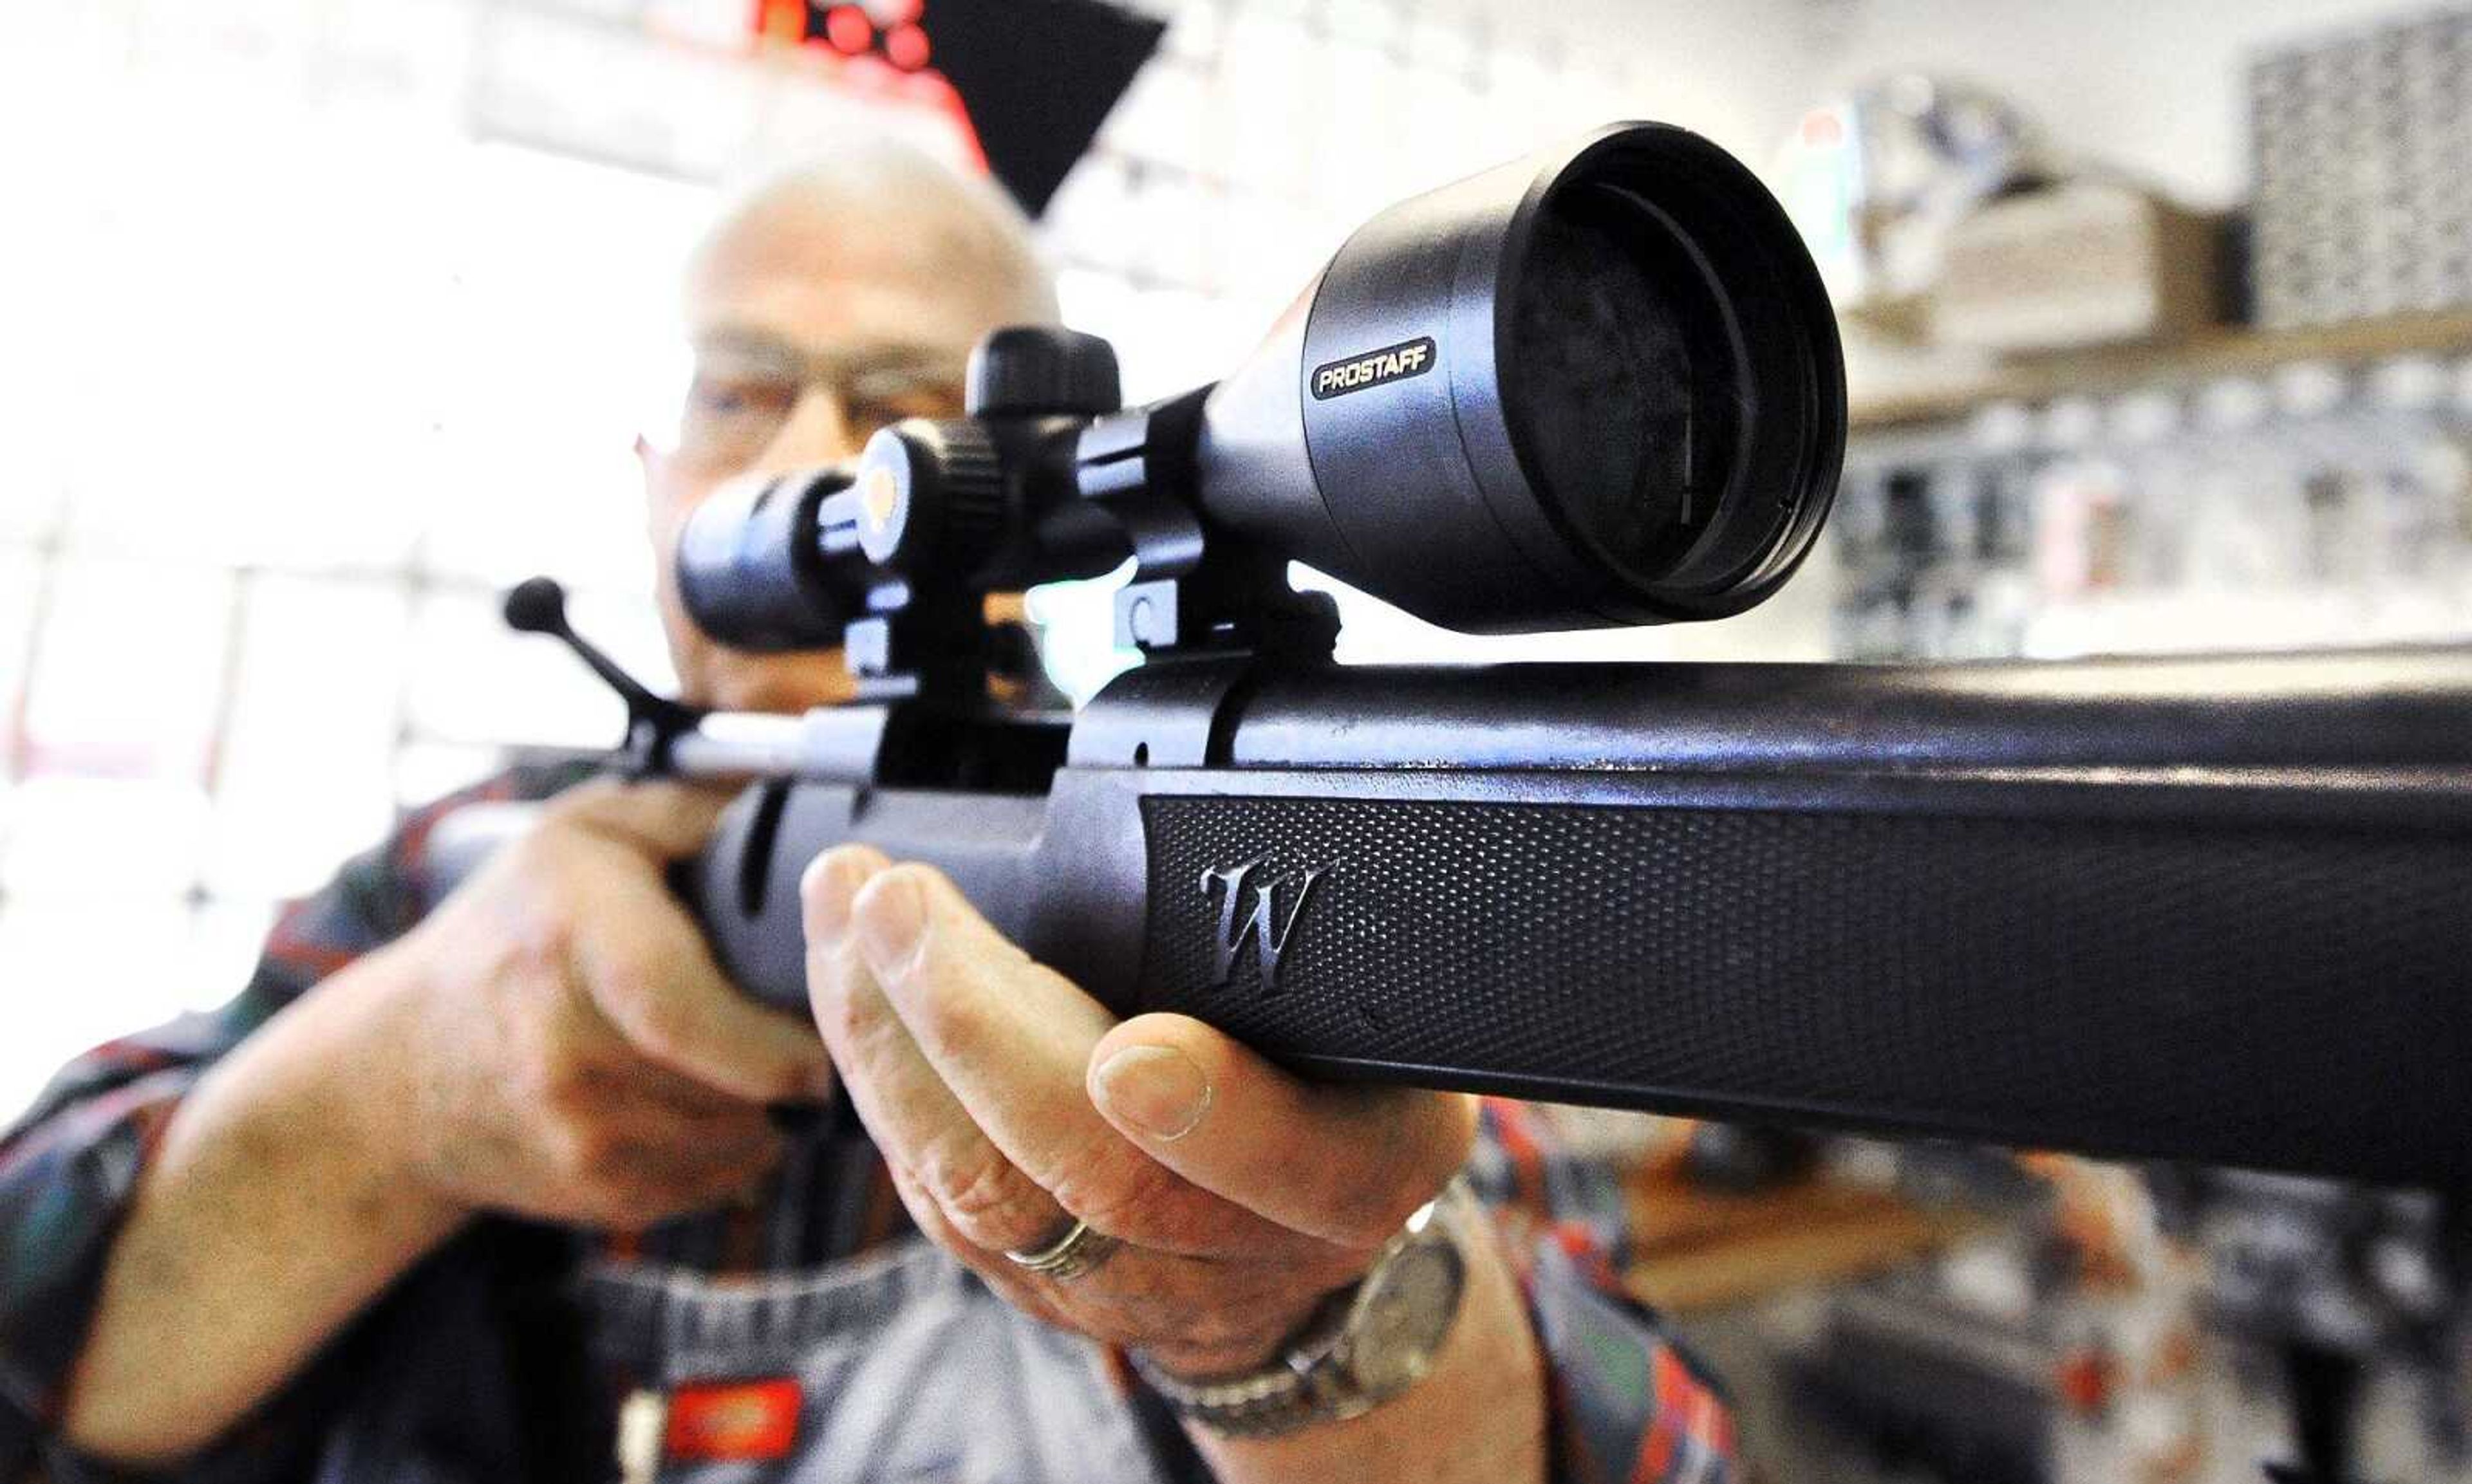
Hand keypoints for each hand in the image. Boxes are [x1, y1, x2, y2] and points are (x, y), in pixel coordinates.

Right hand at [383, 780, 833, 1227]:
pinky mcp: (596, 1193)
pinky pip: (716, 1178)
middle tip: (813, 1027)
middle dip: (792, 1061)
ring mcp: (578, 1135)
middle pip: (732, 1080)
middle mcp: (564, 1049)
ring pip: (738, 1134)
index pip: (678, 1007)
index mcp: (570, 941)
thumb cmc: (514, 931)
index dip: (769, 1035)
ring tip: (753, 1052)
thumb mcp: (583, 833)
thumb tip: (795, 804)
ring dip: (769, 1102)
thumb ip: (690, 811)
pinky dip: (737, 1144)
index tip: (823, 1032)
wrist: (401, 1071)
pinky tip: (713, 1097)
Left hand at [799, 845, 1478, 1377]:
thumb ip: (1330, 961)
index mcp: (1353, 1177)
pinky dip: (876, 1068)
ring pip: (983, 1189)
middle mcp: (1230, 1246)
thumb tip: (1238, 824)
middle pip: (1092, 1176)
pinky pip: (931, 1187)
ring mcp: (1113, 1279)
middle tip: (904, 907)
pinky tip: (845, 968)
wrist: (1289, 1263)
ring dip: (893, 1037)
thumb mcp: (1395, 1029)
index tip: (1135, 1055)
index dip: (1214, 1117)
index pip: (1292, 1164)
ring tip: (850, 904)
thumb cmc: (1346, 1101)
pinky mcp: (1017, 1276)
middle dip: (978, 1033)